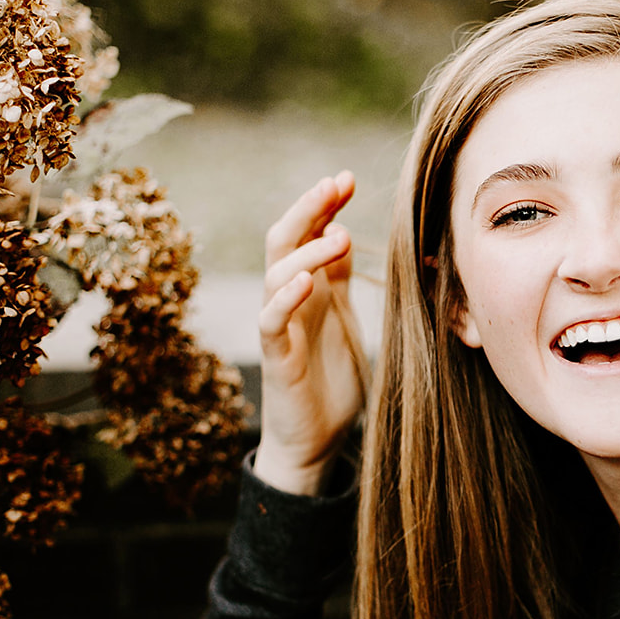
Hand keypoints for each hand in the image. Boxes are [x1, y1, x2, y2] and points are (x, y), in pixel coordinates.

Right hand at [254, 171, 365, 495]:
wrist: (317, 440)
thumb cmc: (332, 380)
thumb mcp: (346, 320)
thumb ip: (342, 281)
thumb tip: (346, 232)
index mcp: (312, 289)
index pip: (310, 233)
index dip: (325, 205)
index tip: (347, 178)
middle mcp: (291, 300)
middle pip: (286, 240)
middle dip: (308, 209)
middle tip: (334, 183)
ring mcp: (281, 326)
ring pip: (277, 274)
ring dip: (307, 250)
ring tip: (339, 236)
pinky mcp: (278, 358)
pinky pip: (271, 321)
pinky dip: (285, 298)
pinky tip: (306, 282)